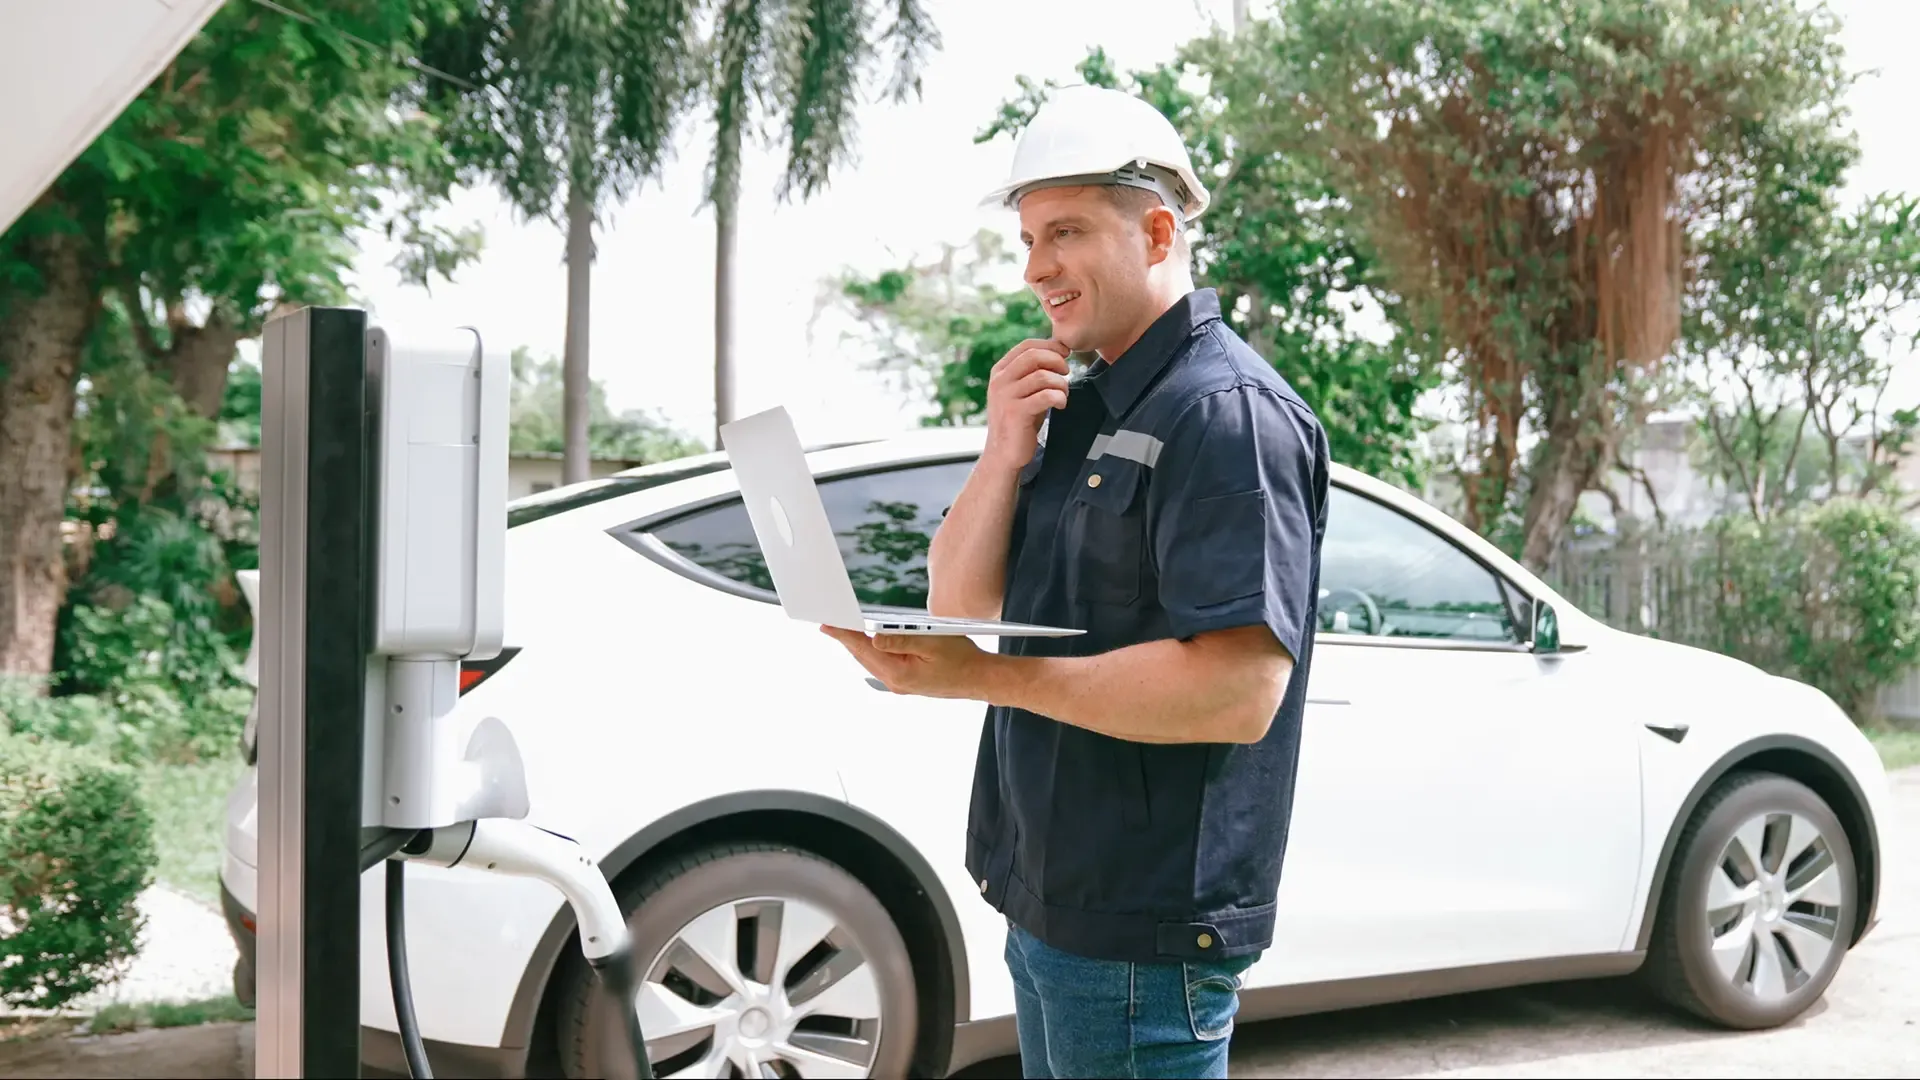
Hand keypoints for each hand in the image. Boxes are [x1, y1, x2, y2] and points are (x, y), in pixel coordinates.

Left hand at [820, 626, 995, 699]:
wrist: (980, 679)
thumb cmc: (962, 659)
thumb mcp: (932, 642)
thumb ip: (901, 640)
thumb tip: (873, 638)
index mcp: (899, 672)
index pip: (864, 649)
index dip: (844, 635)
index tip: (827, 625)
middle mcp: (895, 682)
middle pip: (863, 657)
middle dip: (846, 639)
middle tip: (830, 624)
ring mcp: (900, 685)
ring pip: (870, 662)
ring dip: (857, 646)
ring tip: (843, 631)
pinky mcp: (906, 682)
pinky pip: (881, 665)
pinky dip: (871, 653)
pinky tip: (868, 644)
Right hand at [981, 338, 1069, 472]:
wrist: (1004, 454)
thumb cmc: (1020, 420)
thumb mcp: (1022, 391)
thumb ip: (1033, 372)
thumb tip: (1058, 350)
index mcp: (1000, 371)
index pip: (1027, 345)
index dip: (1050, 346)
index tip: (1065, 354)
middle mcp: (1000, 380)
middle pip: (1034, 356)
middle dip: (1057, 361)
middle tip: (1067, 373)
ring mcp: (1006, 396)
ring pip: (1042, 376)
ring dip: (1060, 383)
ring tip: (1063, 394)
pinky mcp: (1015, 412)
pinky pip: (1045, 395)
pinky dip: (1059, 397)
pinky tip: (1061, 404)